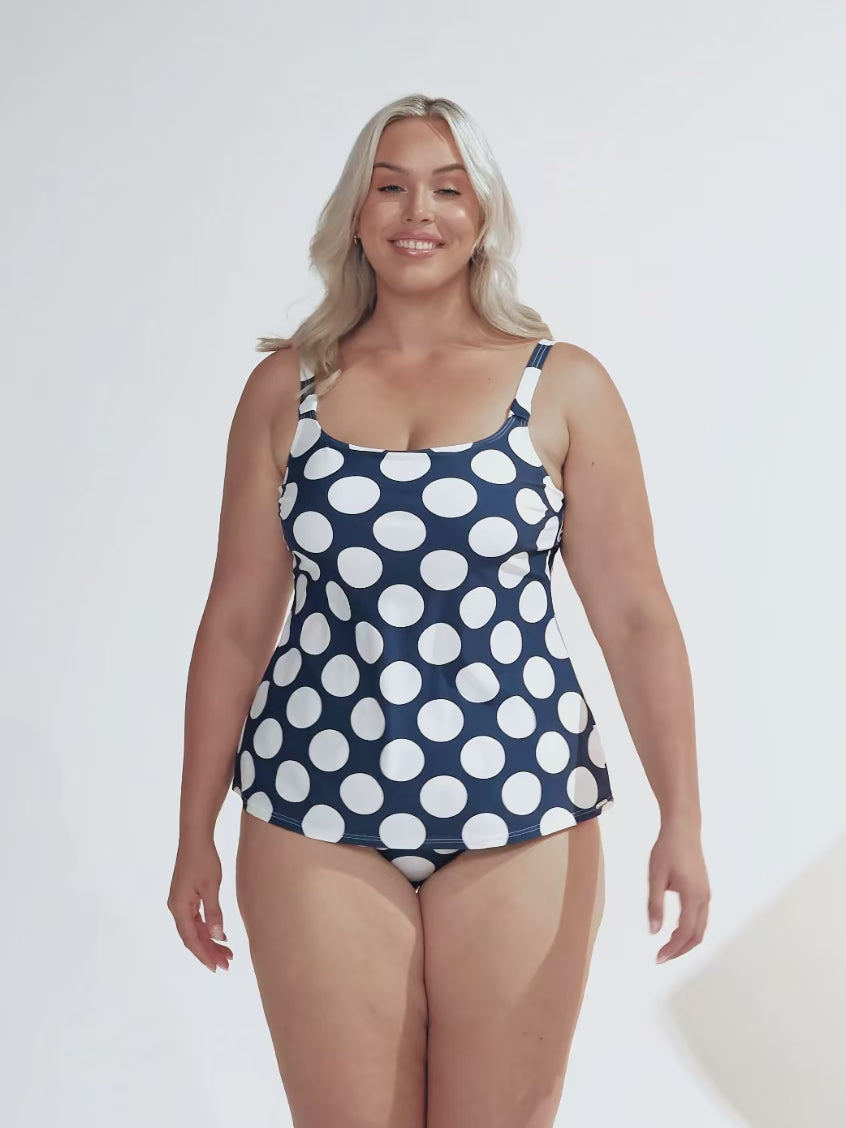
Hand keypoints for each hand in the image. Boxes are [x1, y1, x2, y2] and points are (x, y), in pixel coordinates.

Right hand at [167, 837, 232, 972]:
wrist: (195, 838)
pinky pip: (195, 919)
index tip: (217, 967)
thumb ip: (214, 913)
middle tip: (227, 964)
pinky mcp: (186, 896)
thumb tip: (217, 937)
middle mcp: (176, 907)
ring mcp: (180, 902)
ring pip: (194, 929)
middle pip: (192, 937)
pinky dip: (206, 929)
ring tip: (227, 953)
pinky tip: (220, 934)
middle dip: (209, 952)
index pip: (191, 939)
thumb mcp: (211, 887)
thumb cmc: (204, 860)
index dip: (204, 955)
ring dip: (209, 941)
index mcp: (179, 907)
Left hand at [647, 818, 709, 962]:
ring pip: (700, 928)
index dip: (672, 949)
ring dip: (685, 941)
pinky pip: (700, 918)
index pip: (685, 932)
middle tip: (661, 957)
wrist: (683, 829)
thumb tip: (654, 931)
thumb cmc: (667, 849)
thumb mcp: (655, 876)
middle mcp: (703, 898)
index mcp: (692, 896)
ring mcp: (706, 894)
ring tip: (666, 947)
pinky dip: (690, 930)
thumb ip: (655, 904)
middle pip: (696, 935)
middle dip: (680, 950)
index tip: (658, 958)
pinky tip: (675, 929)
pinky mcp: (703, 890)